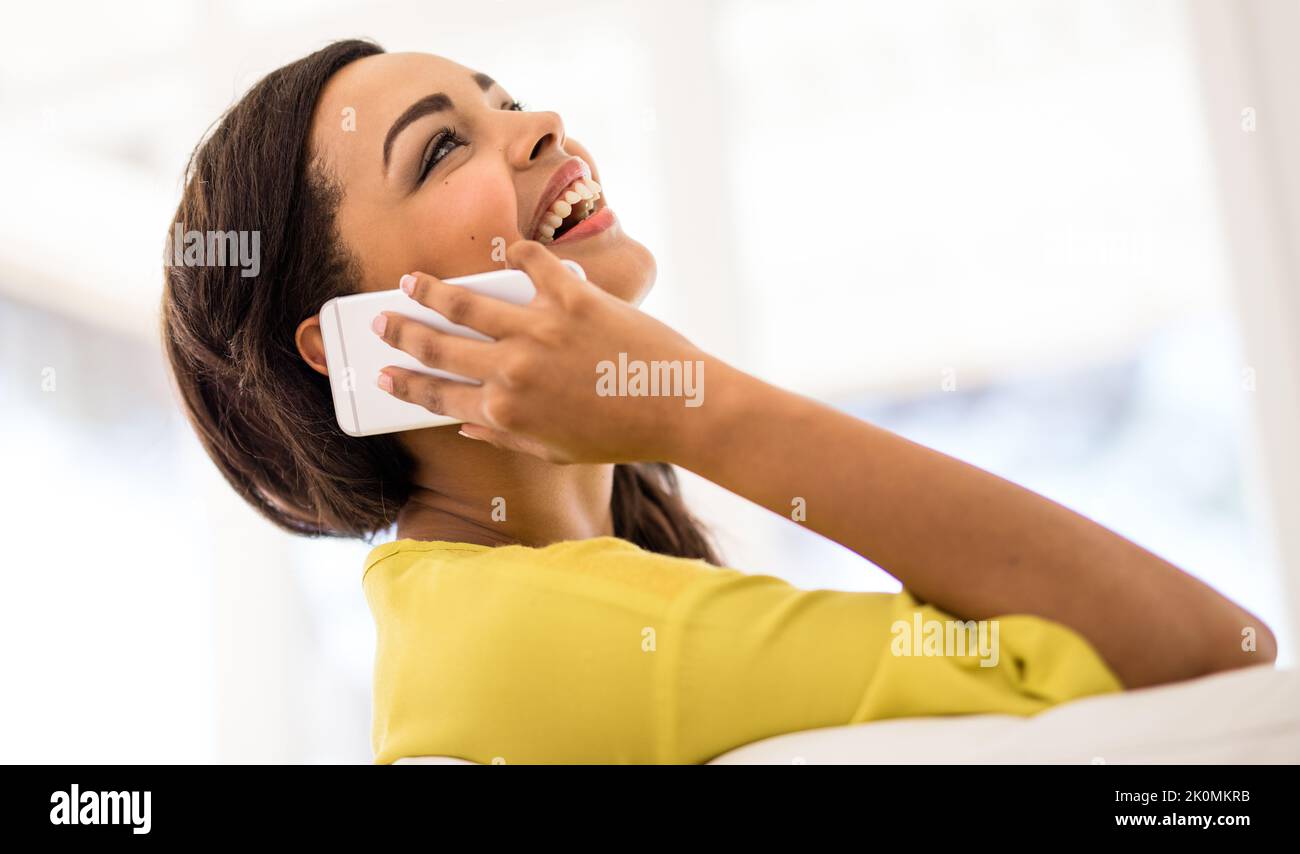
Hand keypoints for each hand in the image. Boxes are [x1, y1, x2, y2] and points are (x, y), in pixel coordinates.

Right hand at [373, 240, 717, 463]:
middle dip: (402, 334)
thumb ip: (505, 437)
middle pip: (438, 348)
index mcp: (505, 414)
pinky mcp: (572, 298)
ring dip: (431, 292)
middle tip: (381, 323)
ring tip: (412, 282)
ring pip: (466, 304)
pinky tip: (510, 252)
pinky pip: (534, 265)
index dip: (405, 385)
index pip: (437, 396)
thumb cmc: (619, 435)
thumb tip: (466, 426)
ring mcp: (539, 332)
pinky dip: (519, 255)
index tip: (383, 375)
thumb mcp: (555, 451)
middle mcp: (512, 372)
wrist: (678, 407)